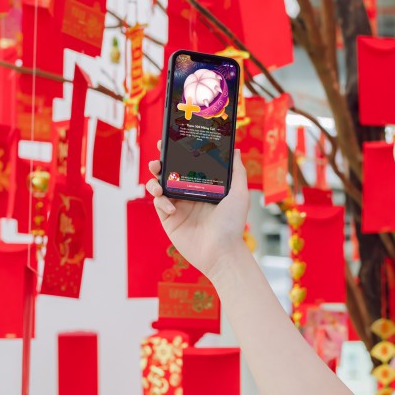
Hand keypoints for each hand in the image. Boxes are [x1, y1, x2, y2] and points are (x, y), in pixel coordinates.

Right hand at [146, 140, 250, 277]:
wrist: (221, 252)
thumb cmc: (233, 224)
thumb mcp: (239, 194)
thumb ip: (237, 171)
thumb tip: (235, 149)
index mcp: (204, 186)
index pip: (188, 165)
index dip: (178, 153)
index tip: (171, 141)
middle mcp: (190, 194)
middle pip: (170, 173)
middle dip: (160, 163)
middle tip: (158, 158)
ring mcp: (178, 206)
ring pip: (159, 186)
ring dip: (154, 180)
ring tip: (158, 181)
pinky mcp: (169, 219)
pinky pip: (159, 204)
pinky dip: (161, 201)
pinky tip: (171, 208)